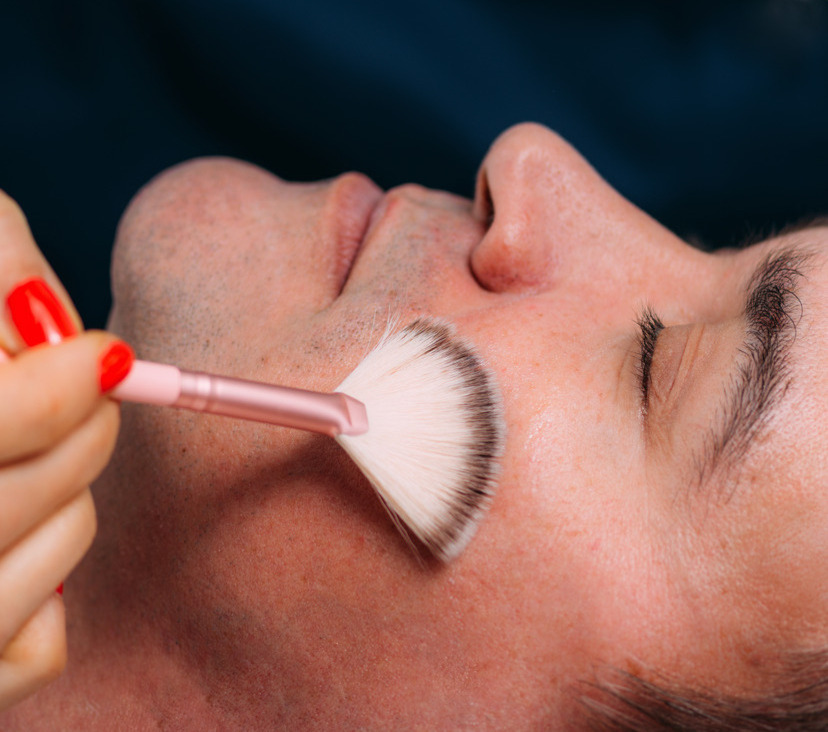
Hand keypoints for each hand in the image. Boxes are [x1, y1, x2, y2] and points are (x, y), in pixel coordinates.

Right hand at [0, 191, 131, 709]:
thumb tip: (51, 317)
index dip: (59, 388)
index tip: (105, 355)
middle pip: (25, 494)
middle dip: (83, 427)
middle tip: (90, 385)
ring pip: (53, 556)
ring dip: (69, 493)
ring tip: (27, 458)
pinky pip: (37, 647)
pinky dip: (47, 584)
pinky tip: (9, 540)